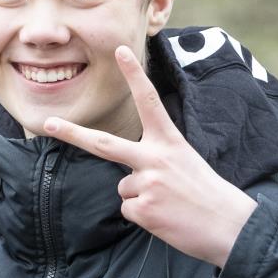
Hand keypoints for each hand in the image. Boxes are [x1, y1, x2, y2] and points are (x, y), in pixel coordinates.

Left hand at [42, 45, 255, 267]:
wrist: (230, 226)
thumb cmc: (207, 194)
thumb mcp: (185, 162)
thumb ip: (156, 160)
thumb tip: (127, 180)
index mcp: (169, 141)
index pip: (148, 101)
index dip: (134, 76)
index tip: (120, 52)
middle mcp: (155, 158)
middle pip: (103, 143)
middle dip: (72, 134)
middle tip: (48, 123)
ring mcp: (146, 184)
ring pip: (123, 188)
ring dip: (140, 198)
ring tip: (169, 204)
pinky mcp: (142, 209)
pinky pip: (128, 210)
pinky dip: (143, 216)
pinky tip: (165, 217)